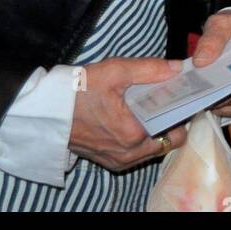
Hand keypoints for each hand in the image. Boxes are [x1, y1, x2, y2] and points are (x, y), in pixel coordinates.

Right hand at [68, 56, 188, 170]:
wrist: (46, 111)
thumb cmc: (78, 90)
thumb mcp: (114, 71)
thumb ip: (149, 69)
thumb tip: (178, 68)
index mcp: (134, 134)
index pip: (176, 131)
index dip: (183, 113)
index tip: (184, 97)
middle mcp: (129, 154)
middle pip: (166, 142)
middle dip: (170, 122)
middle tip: (166, 100)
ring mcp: (118, 160)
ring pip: (151, 149)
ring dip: (155, 130)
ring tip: (149, 106)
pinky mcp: (107, 161)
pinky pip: (134, 153)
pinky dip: (139, 137)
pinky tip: (131, 117)